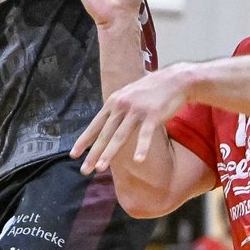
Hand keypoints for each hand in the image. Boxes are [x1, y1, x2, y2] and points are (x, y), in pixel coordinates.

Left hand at [70, 65, 191, 174]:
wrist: (175, 80)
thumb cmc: (152, 90)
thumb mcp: (129, 96)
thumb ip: (118, 110)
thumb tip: (106, 125)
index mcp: (114, 102)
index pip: (95, 125)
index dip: (84, 140)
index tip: (74, 155)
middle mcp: (122, 105)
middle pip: (105, 133)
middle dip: (94, 153)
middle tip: (85, 169)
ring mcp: (136, 110)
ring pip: (120, 135)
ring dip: (109, 153)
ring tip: (100, 167)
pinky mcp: (152, 114)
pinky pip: (145, 134)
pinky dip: (141, 147)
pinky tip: (137, 160)